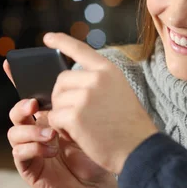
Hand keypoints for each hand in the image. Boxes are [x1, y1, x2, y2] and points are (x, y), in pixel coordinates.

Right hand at [5, 61, 119, 187]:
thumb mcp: (90, 119)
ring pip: (14, 131)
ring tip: (52, 134)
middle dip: (22, 105)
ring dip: (31, 129)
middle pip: (18, 110)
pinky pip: (19, 153)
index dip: (18, 79)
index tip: (9, 64)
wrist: (101, 183)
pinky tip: (51, 149)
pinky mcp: (30, 167)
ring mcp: (31, 148)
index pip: (30, 94)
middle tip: (35, 105)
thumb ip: (78, 100)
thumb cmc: (96, 149)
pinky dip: (33, 148)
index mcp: (51, 114)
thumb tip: (72, 75)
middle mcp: (37, 129)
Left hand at [43, 32, 158, 174]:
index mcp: (108, 70)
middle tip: (78, 115)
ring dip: (63, 115)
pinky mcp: (75, 115)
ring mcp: (84, 96)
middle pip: (61, 80)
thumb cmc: (130, 126)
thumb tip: (68, 85)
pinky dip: (60, 128)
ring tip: (83, 127)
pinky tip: (78, 135)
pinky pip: (54, 117)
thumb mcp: (119, 92)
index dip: (61, 42)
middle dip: (63, 97)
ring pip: (56, 101)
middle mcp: (96, 78)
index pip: (80, 50)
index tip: (47, 38)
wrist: (139, 148)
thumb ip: (97, 83)